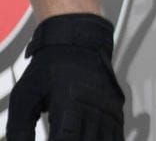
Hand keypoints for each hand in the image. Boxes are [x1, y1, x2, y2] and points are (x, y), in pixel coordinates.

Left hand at [6, 15, 123, 140]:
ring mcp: (108, 109)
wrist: (80, 42)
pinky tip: (94, 140)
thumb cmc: (49, 67)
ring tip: (76, 140)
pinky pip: (117, 136)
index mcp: (69, 105)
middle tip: (61, 140)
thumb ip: (19, 128)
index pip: (66, 139)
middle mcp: (93, 108)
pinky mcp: (115, 110)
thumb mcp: (24, 96)